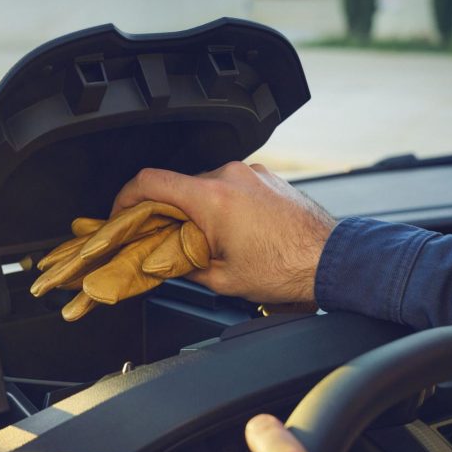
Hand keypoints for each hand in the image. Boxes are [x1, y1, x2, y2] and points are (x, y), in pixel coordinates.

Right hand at [111, 162, 335, 304]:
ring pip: (204, 186)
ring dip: (196, 210)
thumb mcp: (222, 279)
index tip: (120, 214)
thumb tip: (163, 262)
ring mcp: (250, 173)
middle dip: (165, 212)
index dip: (125, 198)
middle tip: (164, 240)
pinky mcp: (265, 177)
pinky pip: (229, 185)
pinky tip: (232, 232)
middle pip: (176, 186)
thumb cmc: (286, 269)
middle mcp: (229, 176)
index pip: (149, 182)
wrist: (331, 260)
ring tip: (207, 241)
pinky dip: (220, 205)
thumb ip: (183, 265)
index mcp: (212, 198)